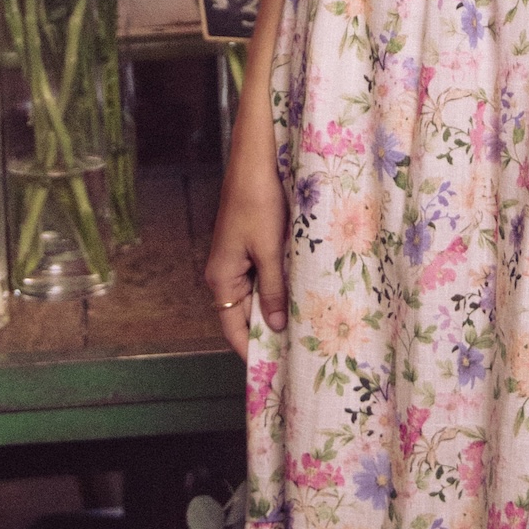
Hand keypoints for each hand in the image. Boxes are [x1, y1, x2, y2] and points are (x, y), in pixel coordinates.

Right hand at [205, 115, 286, 361]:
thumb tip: (275, 326)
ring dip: (277, 309)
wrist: (256, 158)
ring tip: (306, 329)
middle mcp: (225, 272)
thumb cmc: (259, 200)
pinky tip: (302, 296)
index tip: (277, 371)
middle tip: (301, 353)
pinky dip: (280, 289)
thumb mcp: (269, 249)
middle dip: (269, 332)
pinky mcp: (251, 245)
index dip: (253, 350)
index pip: (233, 329)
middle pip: (245, 315)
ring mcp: (237, 259)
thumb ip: (273, 289)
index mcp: (222, 277)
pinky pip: (263, 277)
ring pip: (257, 296)